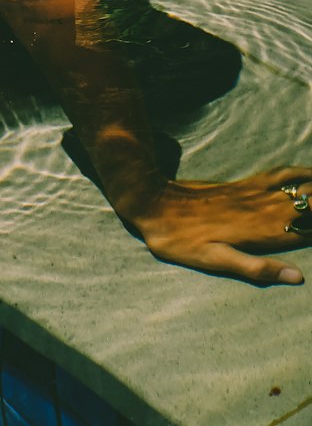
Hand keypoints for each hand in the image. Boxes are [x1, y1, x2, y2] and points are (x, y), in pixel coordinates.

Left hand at [130, 168, 311, 284]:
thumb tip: (297, 278)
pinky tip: (311, 172)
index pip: (307, 226)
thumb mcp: (215, 262)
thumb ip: (256, 270)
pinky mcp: (245, 183)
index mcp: (261, 229)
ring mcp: (255, 192)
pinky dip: (302, 172)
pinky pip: (281, 174)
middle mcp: (263, 207)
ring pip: (300, 185)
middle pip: (309, 202)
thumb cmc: (182, 240)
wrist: (154, 203)